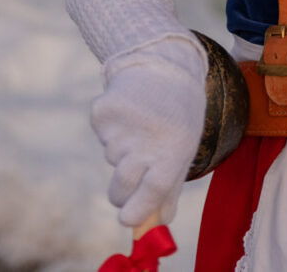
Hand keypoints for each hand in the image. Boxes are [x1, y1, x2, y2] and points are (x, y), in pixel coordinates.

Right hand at [90, 34, 205, 227]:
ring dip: (120, 152)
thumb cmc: (178, 113)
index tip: (126, 220)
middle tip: (126, 182)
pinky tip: (128, 112)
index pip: (152, 190)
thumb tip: (159, 224)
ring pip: (111, 158)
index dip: (138, 209)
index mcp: (173, 150)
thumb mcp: (185, 147)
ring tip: (139, 126)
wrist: (163, 62)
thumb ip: (171, 187)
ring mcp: (121, 126)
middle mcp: (146, 139)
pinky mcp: (102, 112)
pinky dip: (111, 130)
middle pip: (121, 185)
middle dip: (120, 193)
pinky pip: (102, 136)